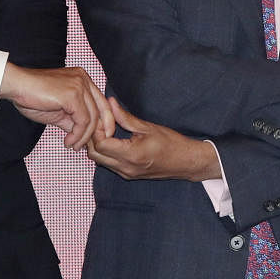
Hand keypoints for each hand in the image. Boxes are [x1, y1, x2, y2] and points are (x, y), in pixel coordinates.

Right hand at [0, 64, 114, 149]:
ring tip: (73, 146)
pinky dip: (78, 134)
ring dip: (84, 137)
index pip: (101, 103)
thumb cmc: (33, 96)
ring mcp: (79, 85)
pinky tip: (69, 141)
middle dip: (100, 131)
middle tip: (90, 146)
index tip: (97, 139)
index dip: (103, 122)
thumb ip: (72, 119)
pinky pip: (82, 120)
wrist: (17, 86)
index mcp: (82, 80)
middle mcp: (84, 79)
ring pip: (92, 117)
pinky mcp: (73, 95)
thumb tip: (82, 135)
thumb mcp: (58, 110)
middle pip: (102, 109)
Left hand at [86, 97, 221, 181]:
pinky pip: (108, 164)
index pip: (101, 144)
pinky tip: (113, 139)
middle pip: (95, 154)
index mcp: (131, 155)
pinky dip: (105, 152)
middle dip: (93, 137)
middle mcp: (125, 168)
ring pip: (99, 161)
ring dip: (98, 145)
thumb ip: (125, 117)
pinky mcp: (127, 175)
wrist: (186, 162)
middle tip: (101, 122)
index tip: (104, 117)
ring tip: (106, 129)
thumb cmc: (171, 143)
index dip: (98, 129)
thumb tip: (110, 103)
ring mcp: (126, 174)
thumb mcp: (148, 127)